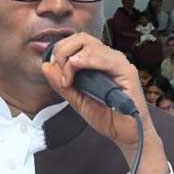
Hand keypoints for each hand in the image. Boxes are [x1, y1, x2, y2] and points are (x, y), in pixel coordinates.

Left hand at [42, 33, 168, 173]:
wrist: (125, 134)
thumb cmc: (108, 117)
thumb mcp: (77, 100)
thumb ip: (61, 84)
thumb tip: (46, 65)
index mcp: (99, 62)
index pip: (76, 42)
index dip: (60, 52)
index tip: (55, 74)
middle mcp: (110, 59)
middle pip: (82, 38)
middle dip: (63, 51)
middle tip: (60, 73)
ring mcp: (120, 64)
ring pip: (90, 45)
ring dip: (71, 60)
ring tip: (68, 79)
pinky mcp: (127, 72)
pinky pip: (105, 58)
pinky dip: (87, 61)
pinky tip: (77, 70)